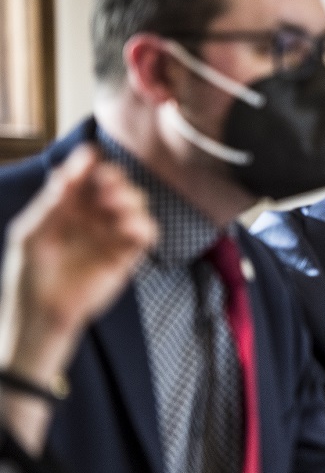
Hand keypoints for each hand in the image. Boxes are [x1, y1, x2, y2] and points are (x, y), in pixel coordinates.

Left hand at [0, 145, 156, 381]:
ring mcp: (111, 235)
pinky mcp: (127, 256)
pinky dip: (143, 225)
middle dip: (115, 179)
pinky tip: (129, 226)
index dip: (91, 165)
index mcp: (68, 207)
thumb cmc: (29, 274)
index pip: (86, 177)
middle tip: (106, 184)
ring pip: (135, 205)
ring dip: (130, 199)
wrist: (42, 314)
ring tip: (115, 205)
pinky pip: (146, 234)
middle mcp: (93, 217)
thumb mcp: (32, 234)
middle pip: (116, 186)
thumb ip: (52, 203)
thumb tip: (68, 171)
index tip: (92, 158)